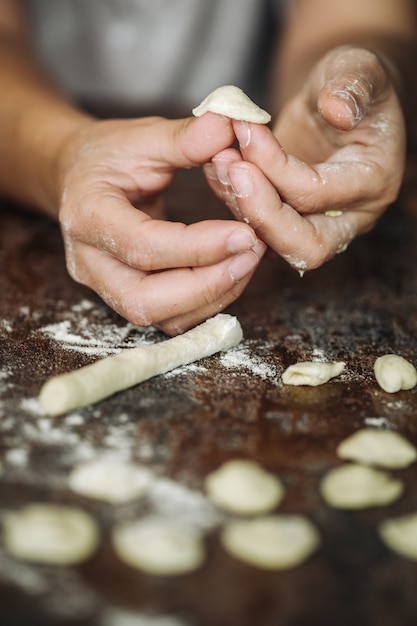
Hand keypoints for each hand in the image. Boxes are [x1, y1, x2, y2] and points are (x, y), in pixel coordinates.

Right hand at [55, 113, 264, 333]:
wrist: (81, 179)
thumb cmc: (109, 156)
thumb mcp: (142, 136)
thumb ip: (185, 137)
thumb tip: (230, 126)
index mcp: (87, 215)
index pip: (142, 246)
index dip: (197, 247)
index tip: (246, 232)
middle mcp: (89, 262)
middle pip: (145, 301)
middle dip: (206, 284)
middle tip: (252, 253)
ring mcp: (106, 286)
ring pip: (160, 317)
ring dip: (212, 296)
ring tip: (249, 259)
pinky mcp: (127, 297)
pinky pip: (170, 317)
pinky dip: (207, 300)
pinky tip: (233, 270)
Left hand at [205, 46, 405, 273]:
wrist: (334, 98)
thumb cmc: (350, 81)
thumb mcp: (358, 68)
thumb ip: (354, 83)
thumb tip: (337, 109)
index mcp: (375, 181)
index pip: (318, 193)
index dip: (275, 166)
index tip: (245, 129)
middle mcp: (350, 216)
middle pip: (305, 247)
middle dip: (260, 212)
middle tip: (229, 169)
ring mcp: (319, 224)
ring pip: (275, 243)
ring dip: (239, 206)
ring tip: (217, 159)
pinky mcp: (289, 221)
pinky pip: (258, 226)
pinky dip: (232, 199)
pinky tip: (215, 165)